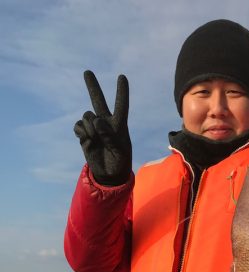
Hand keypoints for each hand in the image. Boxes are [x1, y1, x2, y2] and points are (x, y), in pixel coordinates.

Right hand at [74, 71, 131, 185]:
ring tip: (95, 139)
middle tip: (87, 72)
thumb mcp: (119, 152)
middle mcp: (105, 123)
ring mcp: (94, 128)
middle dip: (93, 86)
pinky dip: (81, 132)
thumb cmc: (119, 162)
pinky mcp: (84, 134)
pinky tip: (87, 140)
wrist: (109, 175)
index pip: (121, 106)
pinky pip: (78, 126)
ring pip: (87, 116)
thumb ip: (109, 136)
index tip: (122, 77)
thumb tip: (96, 121)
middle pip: (98, 101)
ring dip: (89, 127)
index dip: (122, 92)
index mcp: (119, 125)